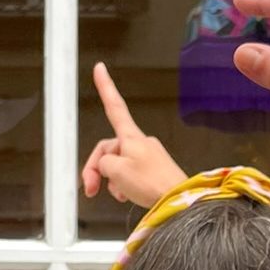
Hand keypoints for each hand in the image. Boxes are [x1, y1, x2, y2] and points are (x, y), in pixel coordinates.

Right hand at [81, 62, 188, 206]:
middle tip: (91, 189)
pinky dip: (124, 184)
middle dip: (97, 169)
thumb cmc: (152, 183)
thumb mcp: (116, 171)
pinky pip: (131, 173)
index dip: (105, 87)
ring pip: (118, 164)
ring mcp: (147, 156)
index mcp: (130, 137)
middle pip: (109, 149)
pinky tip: (128, 195)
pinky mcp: (153, 170)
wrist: (178, 199)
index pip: (114, 106)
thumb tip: (106, 165)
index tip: (100, 69)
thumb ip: (103, 163)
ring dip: (112, 180)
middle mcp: (139, 143)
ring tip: (120, 193)